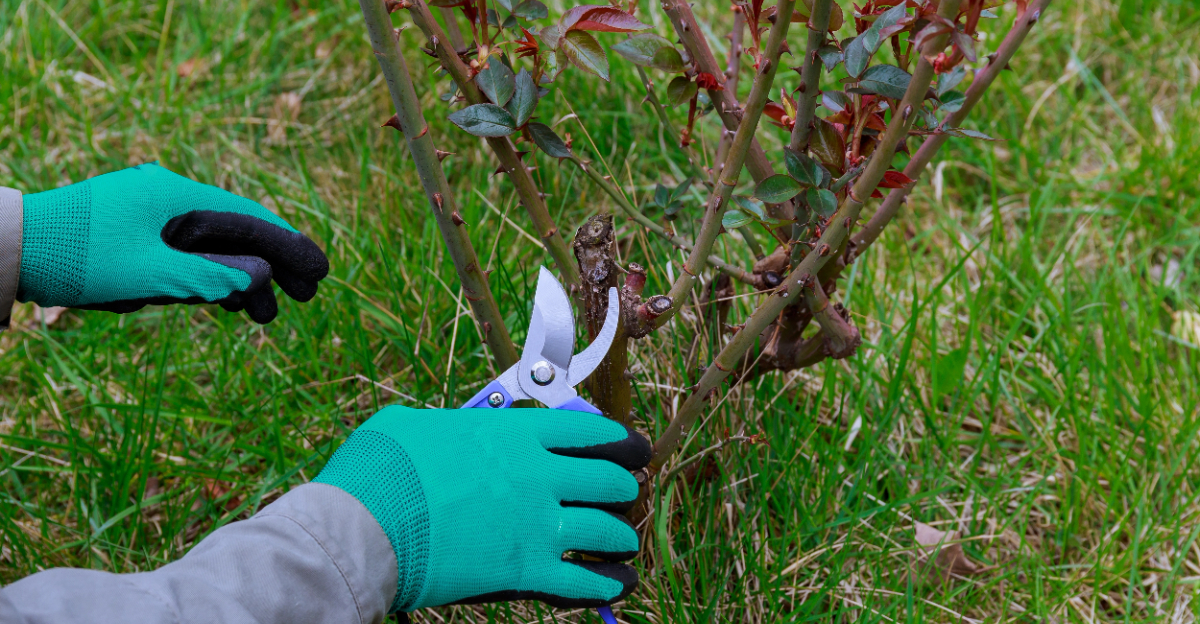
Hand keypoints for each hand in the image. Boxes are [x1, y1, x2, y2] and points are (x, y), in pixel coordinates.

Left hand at [17, 163, 327, 323]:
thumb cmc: (78, 256)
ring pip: (213, 247)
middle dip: (273, 266)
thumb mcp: (151, 273)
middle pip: (237, 233)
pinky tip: (227, 300)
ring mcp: (153, 217)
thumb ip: (210, 275)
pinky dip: (211, 277)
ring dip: (241, 279)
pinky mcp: (138, 235)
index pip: (250, 219)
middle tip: (307, 295)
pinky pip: (188, 254)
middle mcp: (170, 200)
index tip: (321, 272)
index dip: (290, 246)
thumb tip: (263, 276)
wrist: (13, 249)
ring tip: (264, 316)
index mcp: (177, 196)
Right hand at [314, 405, 650, 612]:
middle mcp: (538, 476)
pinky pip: (585, 582)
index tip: (633, 449)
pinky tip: (619, 582)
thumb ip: (457, 427)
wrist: (362, 527)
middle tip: (623, 494)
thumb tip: (459, 431)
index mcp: (517, 434)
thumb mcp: (418, 425)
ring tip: (620, 540)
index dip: (622, 441)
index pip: (592, 432)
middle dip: (623, 488)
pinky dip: (608, 583)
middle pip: (610, 480)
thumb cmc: (380, 470)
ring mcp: (536, 526)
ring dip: (620, 535)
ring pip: (607, 530)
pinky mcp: (525, 572)